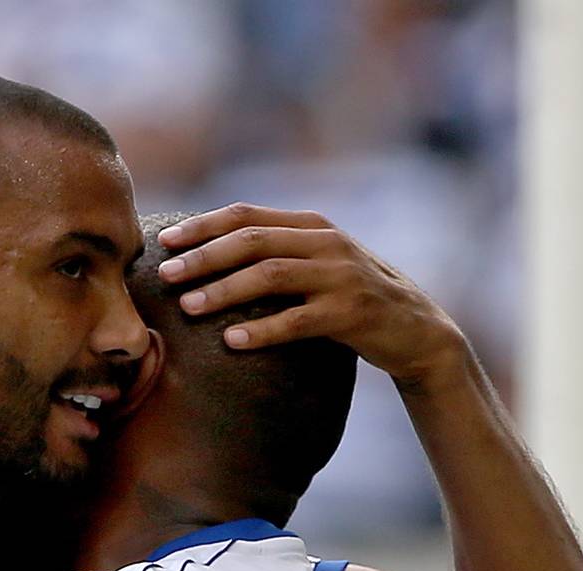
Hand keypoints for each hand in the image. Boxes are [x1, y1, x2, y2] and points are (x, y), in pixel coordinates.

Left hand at [155, 203, 467, 385]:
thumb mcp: (318, 266)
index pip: (247, 216)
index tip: (166, 242)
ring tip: (188, 307)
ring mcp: (341, 276)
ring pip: (271, 276)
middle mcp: (326, 243)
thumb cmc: (352, 300)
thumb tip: (209, 259)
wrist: (416, 330)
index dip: (203, 227)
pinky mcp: (351, 313)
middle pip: (252, 241)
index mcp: (312, 226)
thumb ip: (278, 255)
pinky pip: (298, 321)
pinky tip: (232, 341)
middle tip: (166, 276)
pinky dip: (262, 330)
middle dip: (204, 257)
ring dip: (224, 291)